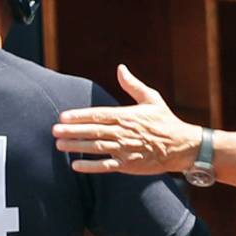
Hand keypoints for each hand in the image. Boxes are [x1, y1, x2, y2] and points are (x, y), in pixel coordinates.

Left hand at [53, 64, 201, 174]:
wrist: (181, 146)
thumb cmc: (165, 120)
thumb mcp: (151, 98)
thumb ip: (133, 85)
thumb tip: (120, 68)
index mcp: (127, 116)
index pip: (98, 115)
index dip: (79, 116)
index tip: (63, 116)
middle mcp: (124, 133)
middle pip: (94, 131)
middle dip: (72, 131)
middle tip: (54, 131)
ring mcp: (126, 150)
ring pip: (97, 148)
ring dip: (77, 146)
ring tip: (60, 145)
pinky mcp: (128, 165)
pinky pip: (106, 166)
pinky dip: (90, 166)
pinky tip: (75, 165)